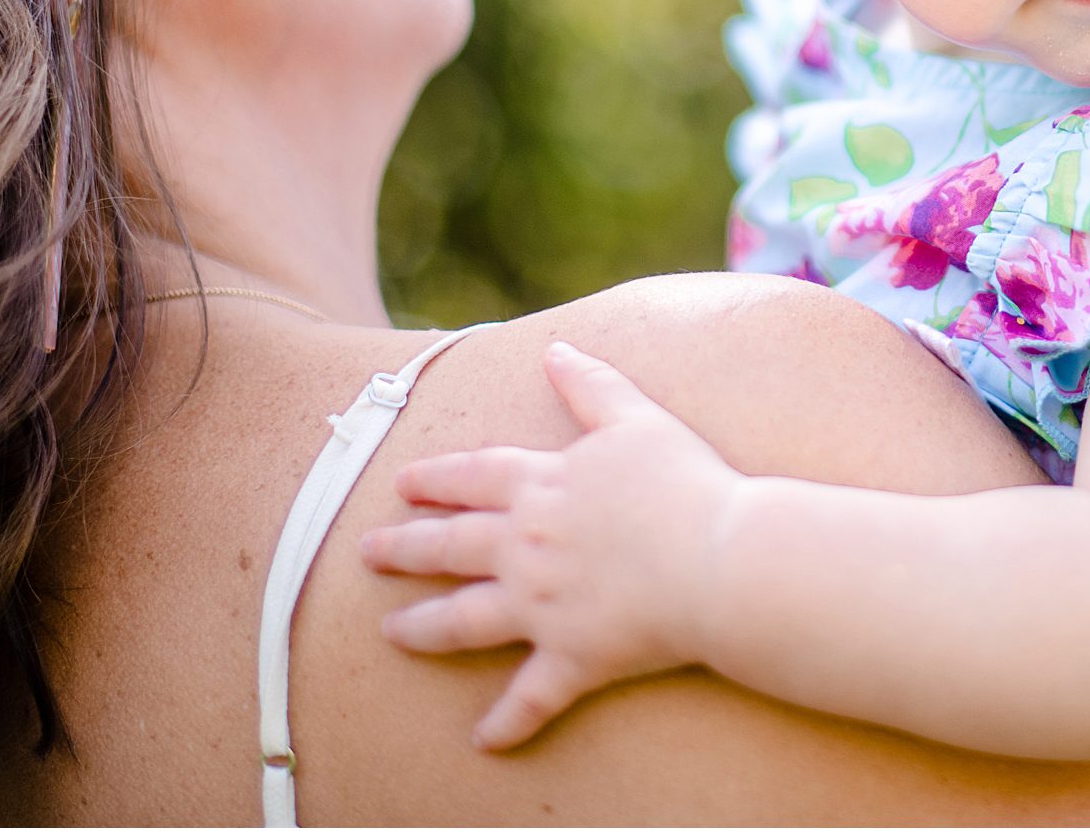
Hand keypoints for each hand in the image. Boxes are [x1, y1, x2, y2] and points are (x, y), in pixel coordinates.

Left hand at [361, 340, 742, 749]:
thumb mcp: (638, 419)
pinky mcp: (571, 658)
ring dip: (425, 628)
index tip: (404, 482)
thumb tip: (557, 350)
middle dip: (406, 547)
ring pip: (465, 620)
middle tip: (370, 553)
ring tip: (393, 632)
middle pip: (452, 545)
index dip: (438, 477)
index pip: (474, 477)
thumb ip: (592, 386)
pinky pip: (531, 697)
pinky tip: (483, 740)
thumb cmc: (685, 483)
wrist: (718, 556)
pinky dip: (507, 722)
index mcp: (542, 486)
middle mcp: (526, 547)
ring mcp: (542, 607)